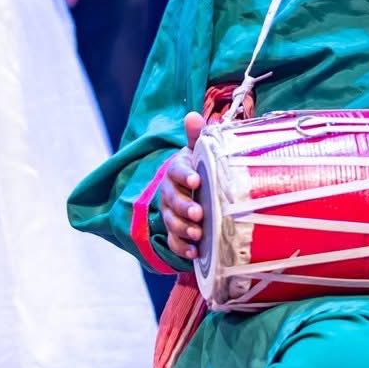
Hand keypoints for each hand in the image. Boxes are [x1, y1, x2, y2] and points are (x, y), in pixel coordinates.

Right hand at [156, 112, 207, 256]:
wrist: (189, 190)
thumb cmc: (198, 169)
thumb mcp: (199, 152)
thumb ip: (198, 137)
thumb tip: (193, 115)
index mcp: (177, 171)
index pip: (177, 171)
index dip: (185, 176)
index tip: (196, 180)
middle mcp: (170, 192)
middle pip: (172, 200)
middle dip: (184, 207)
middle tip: (199, 213)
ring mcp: (170, 213)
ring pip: (171, 222)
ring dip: (183, 229)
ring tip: (198, 234)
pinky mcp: (174, 232)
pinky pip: (173, 242)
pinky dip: (182, 248)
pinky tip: (194, 253)